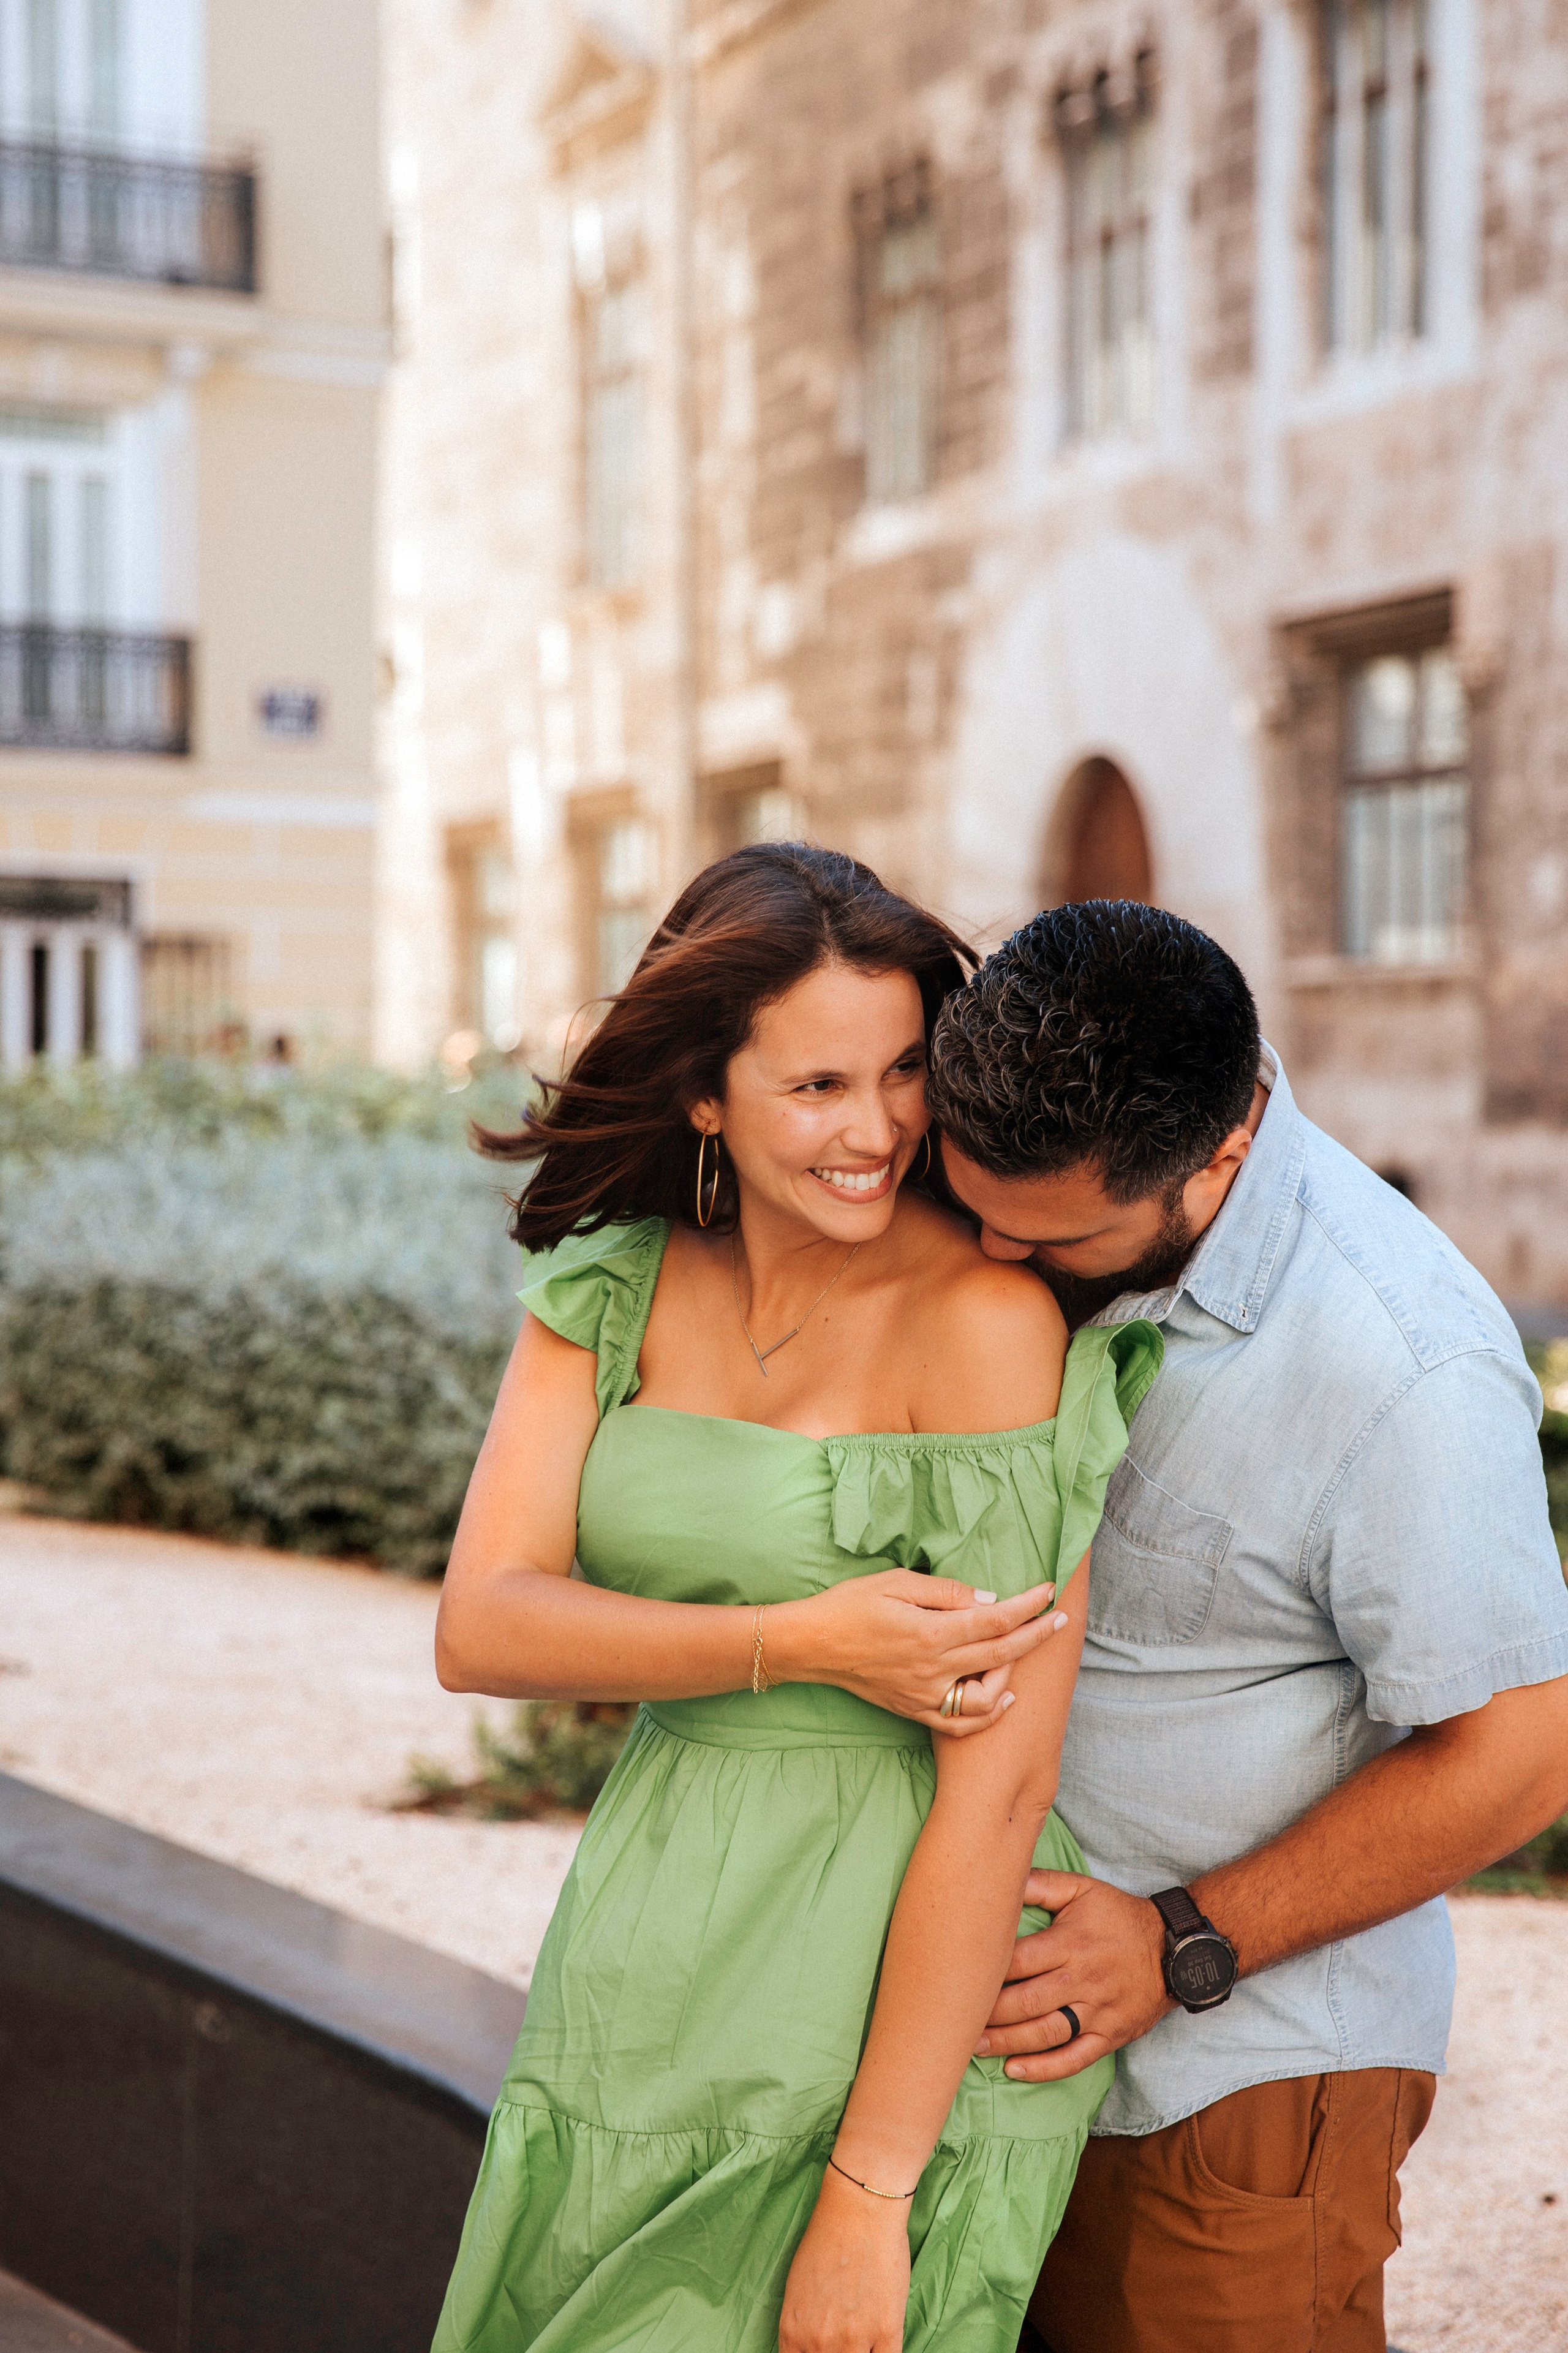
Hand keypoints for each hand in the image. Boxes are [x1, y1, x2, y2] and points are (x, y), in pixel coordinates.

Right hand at [770, 1571, 1067, 1737]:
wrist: (812, 1645)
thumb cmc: (850, 1605)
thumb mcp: (896, 1582)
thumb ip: (946, 1592)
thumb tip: (989, 1599)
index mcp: (932, 1633)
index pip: (995, 1620)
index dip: (1027, 1606)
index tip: (1047, 1592)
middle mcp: (934, 1669)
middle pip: (1001, 1654)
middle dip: (1036, 1635)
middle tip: (1059, 1619)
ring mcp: (925, 1695)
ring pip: (988, 1697)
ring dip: (1013, 1675)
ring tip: (1020, 1651)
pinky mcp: (914, 1710)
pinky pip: (961, 1723)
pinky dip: (989, 1714)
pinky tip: (1004, 1697)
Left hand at [779, 2166, 910, 2352]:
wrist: (859, 2210)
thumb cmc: (826, 2240)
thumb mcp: (797, 2288)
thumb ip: (802, 2326)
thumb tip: (810, 2346)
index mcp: (793, 2332)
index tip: (822, 2348)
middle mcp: (819, 2343)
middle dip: (836, 2352)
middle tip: (844, 2336)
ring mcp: (854, 2341)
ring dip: (859, 2351)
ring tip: (863, 2334)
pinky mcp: (886, 2332)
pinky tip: (881, 2341)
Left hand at [974, 1870, 1173, 2078]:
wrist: (1174, 1950)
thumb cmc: (1119, 1917)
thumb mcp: (1083, 1889)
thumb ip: (1041, 1884)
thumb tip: (1001, 1876)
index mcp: (1070, 1942)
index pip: (1018, 1960)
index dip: (986, 1971)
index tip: (957, 1976)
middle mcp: (1081, 1979)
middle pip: (1026, 2001)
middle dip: (988, 2013)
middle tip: (954, 2018)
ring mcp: (1096, 2011)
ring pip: (1046, 2033)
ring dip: (1007, 2042)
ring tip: (973, 2046)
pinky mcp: (1109, 2035)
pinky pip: (1074, 2058)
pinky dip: (1044, 2068)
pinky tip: (1015, 2069)